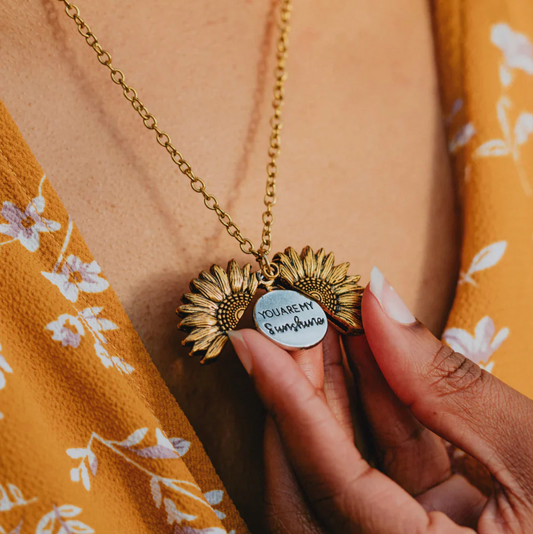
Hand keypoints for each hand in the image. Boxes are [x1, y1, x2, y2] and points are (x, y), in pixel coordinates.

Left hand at [228, 267, 532, 532]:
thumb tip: (379, 300)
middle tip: (286, 325)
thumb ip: (449, 382)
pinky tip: (365, 353)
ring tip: (319, 326)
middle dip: (300, 395)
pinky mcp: (434, 524)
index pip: (331, 481)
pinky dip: (376, 406)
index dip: (289, 403)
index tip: (253, 341)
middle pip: (319, 481)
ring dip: (334, 393)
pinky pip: (386, 463)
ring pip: (349, 468)